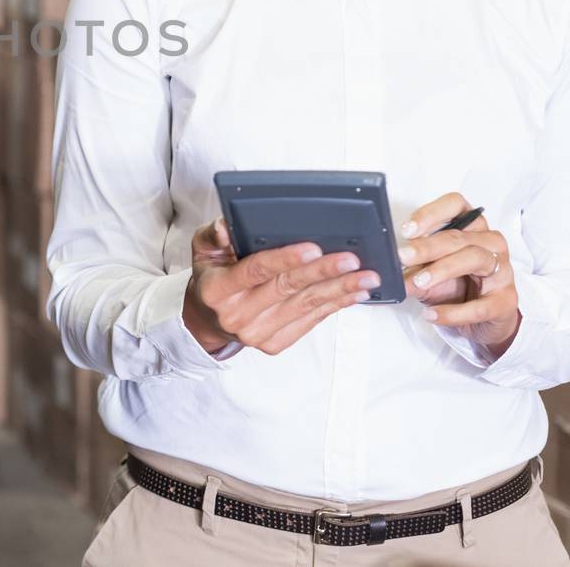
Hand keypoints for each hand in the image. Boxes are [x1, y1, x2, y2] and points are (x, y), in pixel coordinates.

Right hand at [183, 217, 377, 355]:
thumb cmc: (212, 276)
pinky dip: (334, 306)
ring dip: (339, 290)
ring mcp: (256, 334)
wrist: (207, 319)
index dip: (285, 259)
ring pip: (304, 307)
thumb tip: (226, 226)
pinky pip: (310, 322)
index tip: (314, 247)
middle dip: (322, 273)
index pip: (255, 271)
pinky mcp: (274, 344)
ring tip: (366, 277)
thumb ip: (213, 234)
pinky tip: (354, 293)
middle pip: (286, 289)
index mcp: (217, 290)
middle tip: (351, 260)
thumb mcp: (203, 250)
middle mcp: (236, 316)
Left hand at [400, 193, 521, 357]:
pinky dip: (453, 312)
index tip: (407, 230)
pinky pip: (480, 305)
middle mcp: (490, 243)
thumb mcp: (430, 273)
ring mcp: (502, 271)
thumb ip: (412, 268)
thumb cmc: (458, 287)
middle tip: (402, 257)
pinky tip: (432, 315)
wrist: (485, 321)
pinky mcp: (506, 300)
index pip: (456, 205)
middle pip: (459, 236)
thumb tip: (388, 269)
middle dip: (427, 246)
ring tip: (418, 282)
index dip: (431, 213)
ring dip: (442, 270)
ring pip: (474, 259)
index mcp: (471, 228)